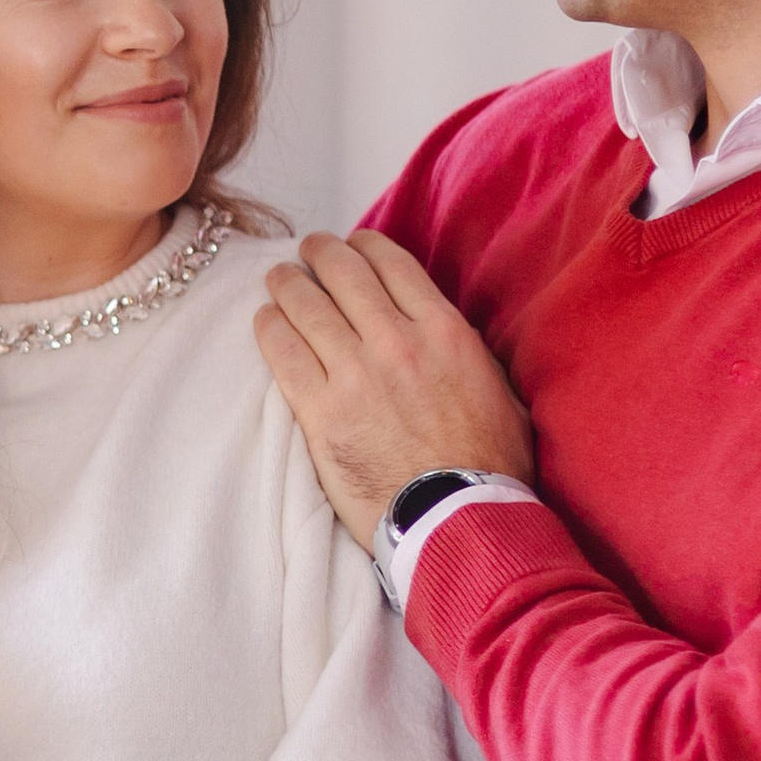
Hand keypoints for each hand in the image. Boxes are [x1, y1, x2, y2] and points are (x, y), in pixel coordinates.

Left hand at [255, 230, 534, 545]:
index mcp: (444, 332)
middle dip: (320, 255)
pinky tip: (263, 319)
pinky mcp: (320, 411)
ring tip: (277, 278)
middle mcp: (397, 341)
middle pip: (344, 275)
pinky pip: (284, 353)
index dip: (364, 246)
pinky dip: (270, 329)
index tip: (351, 244)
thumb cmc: (487, 464)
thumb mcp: (496, 390)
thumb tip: (440, 334)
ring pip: (307, 307)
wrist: (459, 517)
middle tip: (307, 251)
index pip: (393, 265)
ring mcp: (355, 374)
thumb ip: (463, 353)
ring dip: (287, 285)